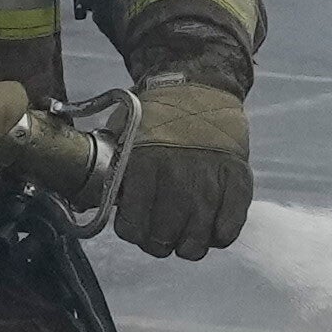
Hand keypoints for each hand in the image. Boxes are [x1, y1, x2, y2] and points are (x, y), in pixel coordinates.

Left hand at [109, 78, 254, 258]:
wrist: (199, 85)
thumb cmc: (157, 114)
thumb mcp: (123, 135)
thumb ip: (114, 172)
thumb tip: (94, 203)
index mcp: (144, 165)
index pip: (134, 227)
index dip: (132, 233)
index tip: (135, 226)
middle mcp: (177, 176)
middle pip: (164, 238)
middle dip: (158, 243)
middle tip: (159, 234)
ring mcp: (210, 181)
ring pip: (197, 241)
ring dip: (187, 246)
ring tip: (184, 236)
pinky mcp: (238, 180)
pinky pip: (229, 228)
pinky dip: (219, 236)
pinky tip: (211, 228)